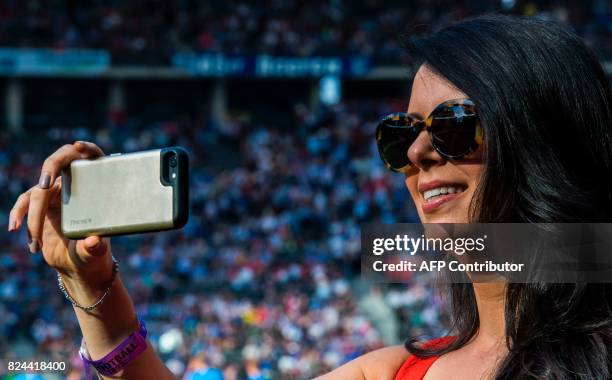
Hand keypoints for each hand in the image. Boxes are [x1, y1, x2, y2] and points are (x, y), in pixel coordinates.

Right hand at [8, 141, 113, 285]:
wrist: (81, 263)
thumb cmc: (95, 252)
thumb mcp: (98, 252)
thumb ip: (96, 247)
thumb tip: (93, 241)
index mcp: (95, 186)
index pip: (92, 157)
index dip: (87, 148)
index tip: (79, 147)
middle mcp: (74, 184)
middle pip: (57, 165)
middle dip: (50, 168)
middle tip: (44, 183)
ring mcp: (55, 193)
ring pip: (37, 191)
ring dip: (30, 211)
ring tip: (29, 229)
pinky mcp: (41, 204)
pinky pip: (25, 203)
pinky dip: (19, 215)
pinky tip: (16, 228)